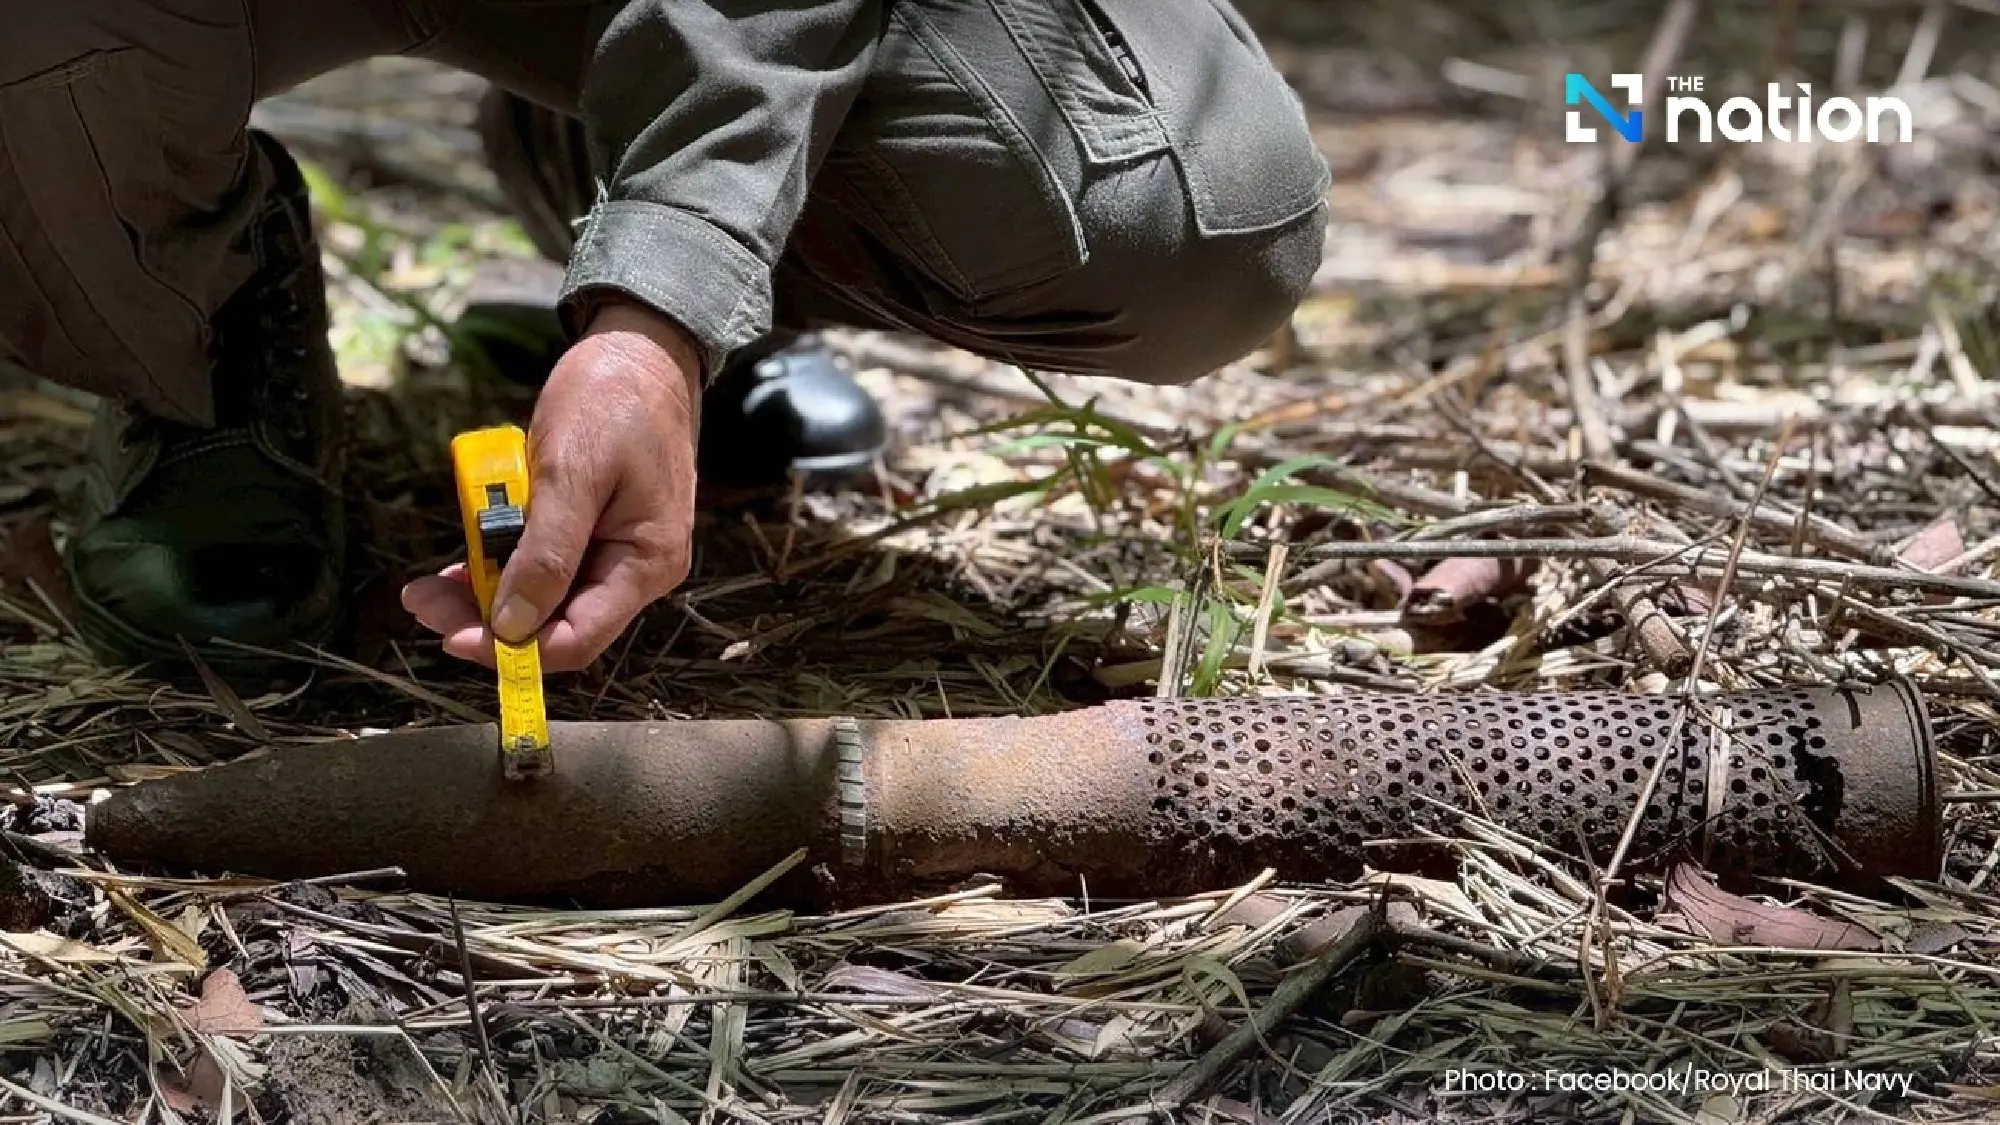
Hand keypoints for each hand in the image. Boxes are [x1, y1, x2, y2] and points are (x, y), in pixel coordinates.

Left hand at [403, 300, 701, 671]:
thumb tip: (513, 626)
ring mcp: (616, 551)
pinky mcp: (594, 532)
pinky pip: (544, 566)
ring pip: (544, 599)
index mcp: (645, 563)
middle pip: (556, 625)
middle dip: (487, 623)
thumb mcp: (570, 473)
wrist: (641, 351)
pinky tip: (461, 565)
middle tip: (423, 604)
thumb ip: (545, 553)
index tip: (452, 637)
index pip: (577, 640)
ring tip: (429, 587)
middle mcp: (635, 569)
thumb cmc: (614, 400)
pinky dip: (501, 566)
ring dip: (486, 597)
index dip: (513, 651)